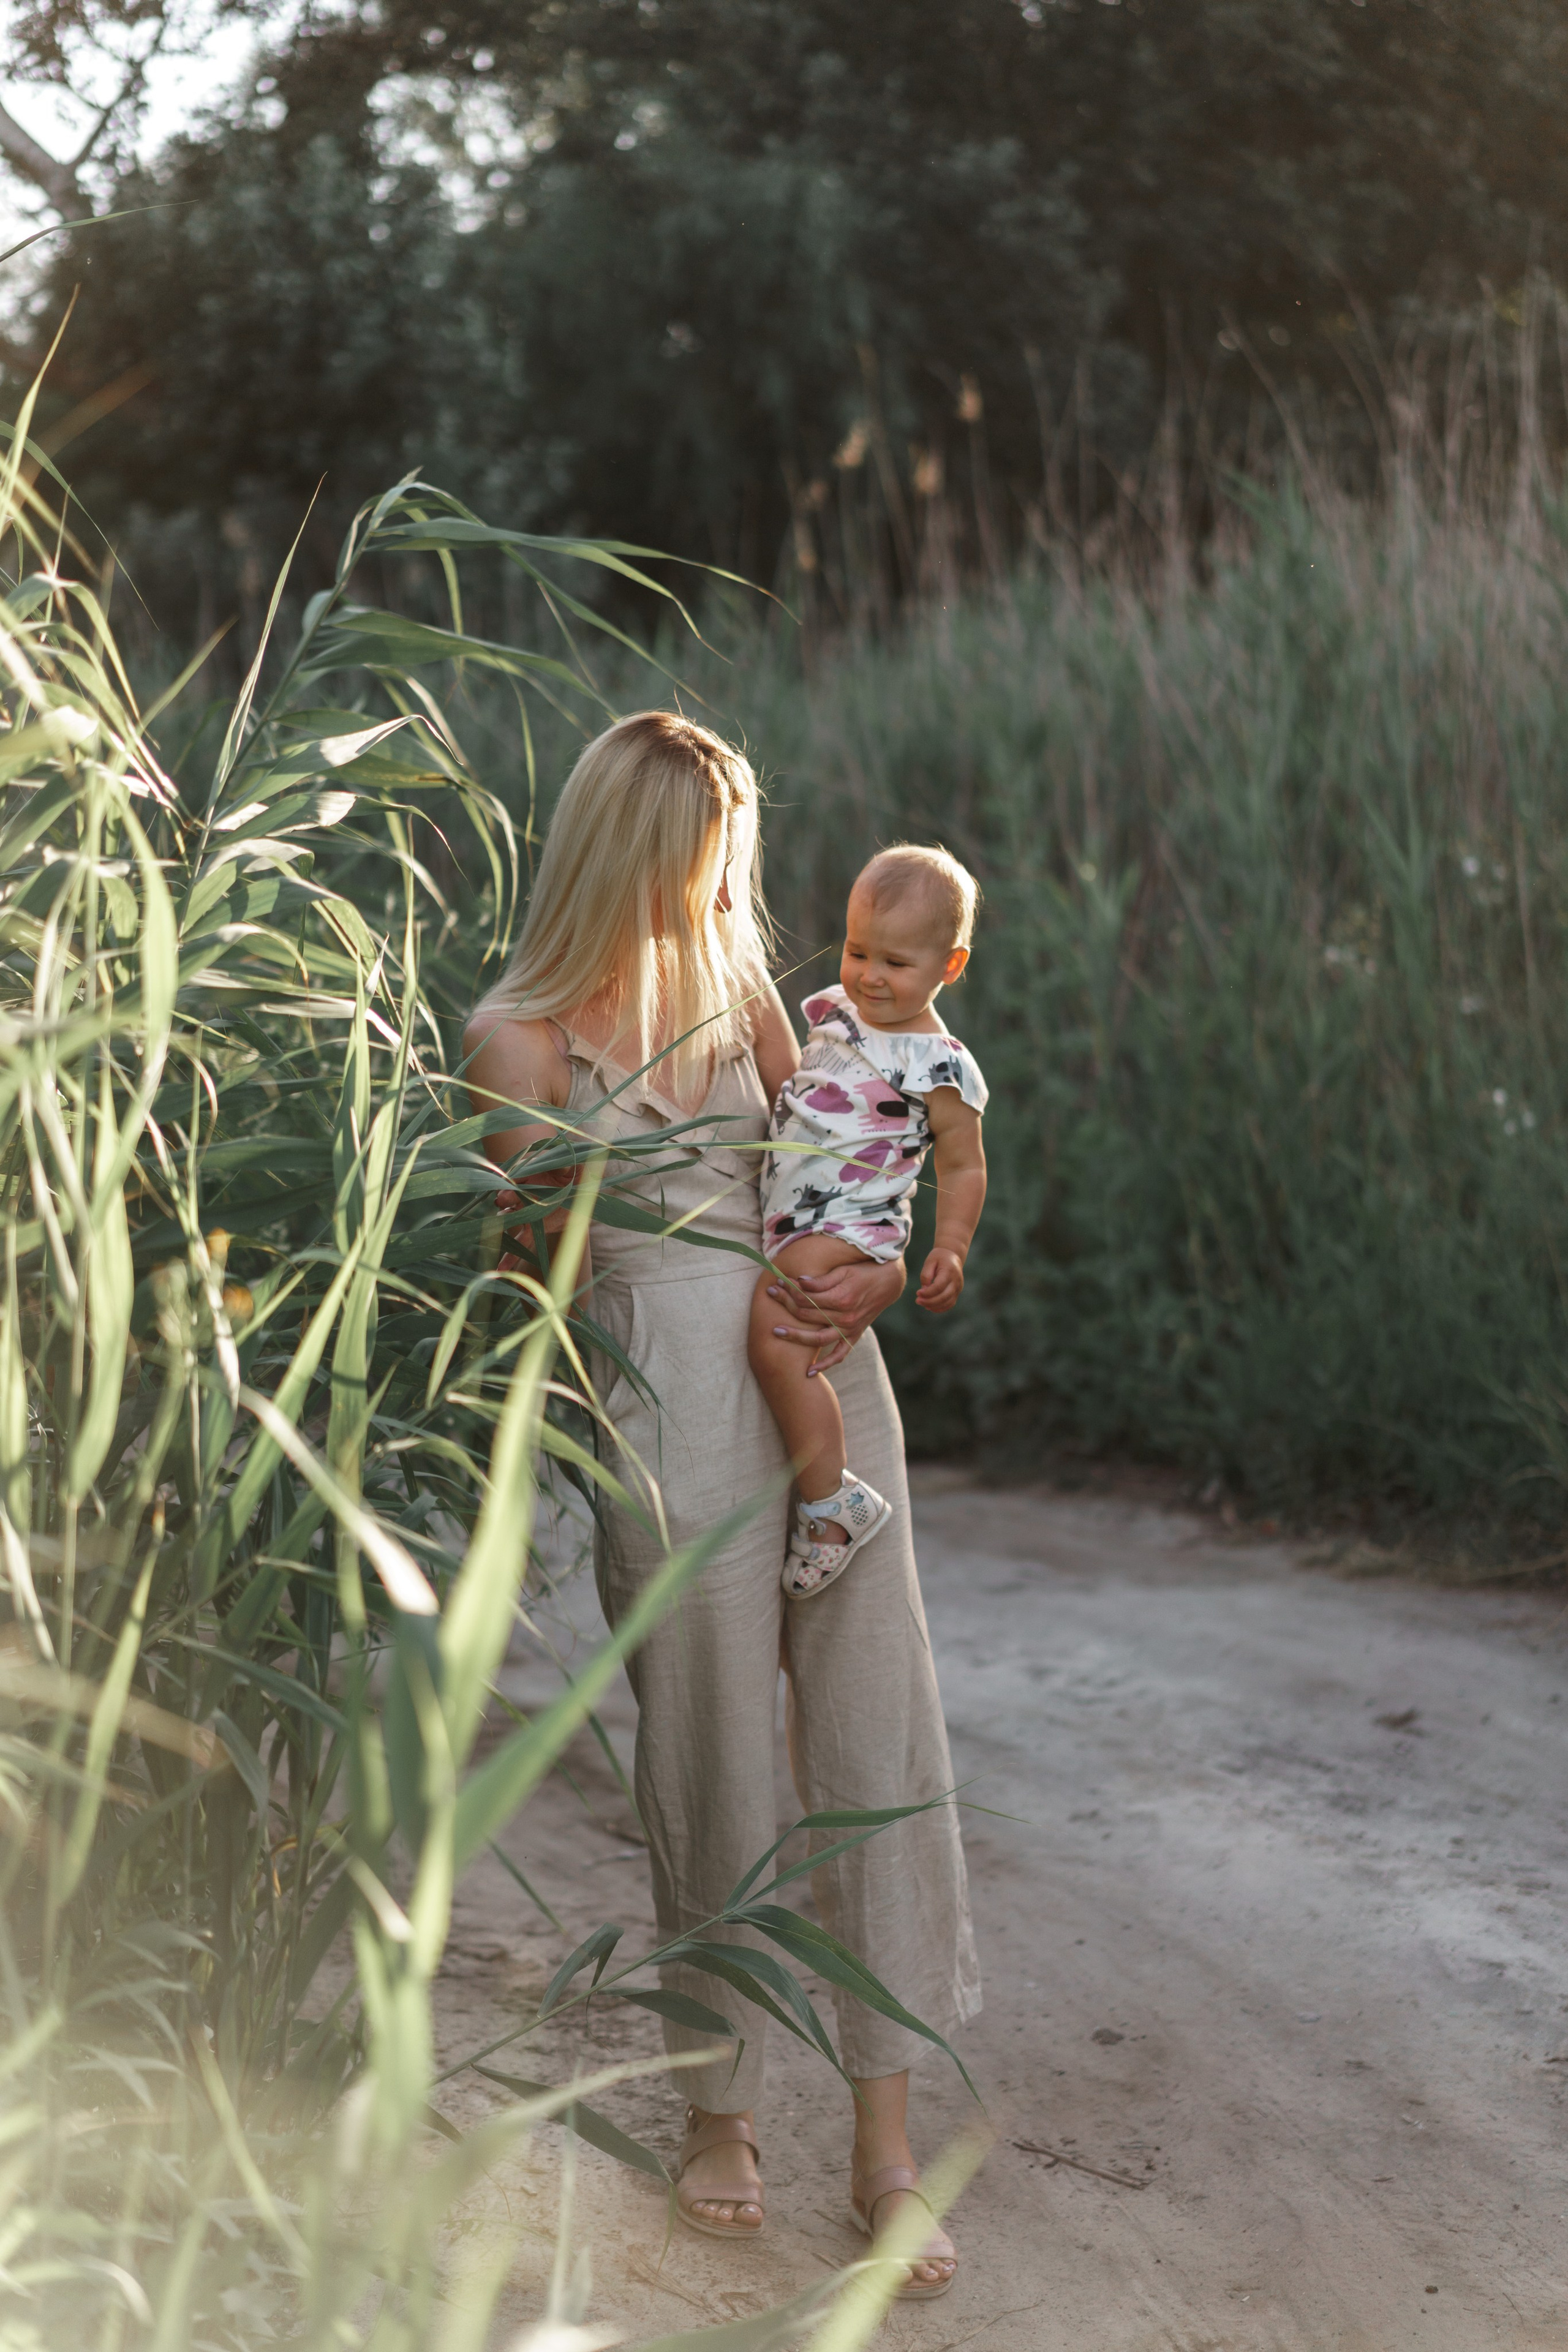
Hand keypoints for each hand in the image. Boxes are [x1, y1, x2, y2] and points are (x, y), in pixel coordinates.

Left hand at [765, 1256, 904, 1371]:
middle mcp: (845, 1317)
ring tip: (776, 1331)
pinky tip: (809, 1372)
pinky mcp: (854, 1336)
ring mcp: (849, 1329)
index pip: (808, 1298)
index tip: (777, 1282)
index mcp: (842, 1298)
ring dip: (796, 1336)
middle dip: (787, 1304)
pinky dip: (826, 1364)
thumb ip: (821, 1280)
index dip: (790, 1290)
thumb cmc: (863, 1273)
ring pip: (818, 1339)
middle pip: (808, 1315)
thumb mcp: (843, 1271)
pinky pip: (839, 1355)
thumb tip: (799, 1282)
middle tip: (770, 1295)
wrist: (888, 1283)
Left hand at [915, 1247, 963, 1312]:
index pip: (939, 1287)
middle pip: (944, 1297)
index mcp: (949, 1271)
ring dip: (934, 1306)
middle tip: (917, 1301)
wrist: (953, 1255)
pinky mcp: (957, 1292)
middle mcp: (956, 1281)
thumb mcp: (930, 1261)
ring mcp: (958, 1288)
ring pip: (947, 1303)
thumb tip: (924, 1290)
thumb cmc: (939, 1258)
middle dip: (929, 1301)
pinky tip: (930, 1307)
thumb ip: (926, 1275)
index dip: (927, 1293)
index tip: (917, 1293)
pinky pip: (950, 1304)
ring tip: (922, 1303)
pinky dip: (940, 1308)